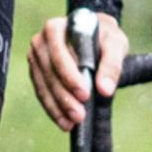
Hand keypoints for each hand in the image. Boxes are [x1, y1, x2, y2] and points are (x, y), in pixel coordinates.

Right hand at [30, 6, 126, 135]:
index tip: (85, 94)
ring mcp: (36, 58)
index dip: (70, 75)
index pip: (58, 53)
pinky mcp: (37, 73)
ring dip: (58, 106)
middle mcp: (41, 41)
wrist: (96, 36)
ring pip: (43, 86)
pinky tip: (64, 122)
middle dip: (64, 96)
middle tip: (80, 115)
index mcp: (56, 28)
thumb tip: (105, 90)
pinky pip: (42, 93)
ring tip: (72, 123)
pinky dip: (53, 109)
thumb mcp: (115, 44)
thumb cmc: (105, 37)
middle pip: (49, 73)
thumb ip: (112, 64)